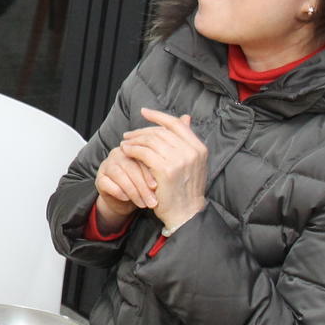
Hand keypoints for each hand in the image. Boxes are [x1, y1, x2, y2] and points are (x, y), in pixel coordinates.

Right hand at [92, 145, 151, 226]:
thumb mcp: (150, 179)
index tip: (156, 186)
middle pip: (130, 167)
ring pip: (119, 175)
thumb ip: (155, 172)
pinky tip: (127, 199)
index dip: (148, 172)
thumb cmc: (141, 187)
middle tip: (151, 200)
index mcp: (132, 150)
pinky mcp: (99, 178)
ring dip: (132, 191)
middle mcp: (117, 154)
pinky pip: (107, 183)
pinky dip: (118, 192)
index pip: (140, 158)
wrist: (125, 200)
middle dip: (142, 185)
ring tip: (143, 203)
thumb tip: (164, 177)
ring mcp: (106, 165)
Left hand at [117, 109, 207, 231]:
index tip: (144, 112)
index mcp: (199, 148)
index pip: (176, 124)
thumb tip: (185, 117)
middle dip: (141, 131)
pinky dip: (132, 149)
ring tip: (124, 142)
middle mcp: (191, 151)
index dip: (158, 116)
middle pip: (160, 132)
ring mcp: (179, 160)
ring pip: (150, 141)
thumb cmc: (185, 189)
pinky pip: (143, 152)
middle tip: (128, 134)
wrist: (185, 213)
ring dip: (134, 140)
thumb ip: (186, 141)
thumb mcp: (192, 162)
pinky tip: (126, 151)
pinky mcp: (165, 169)